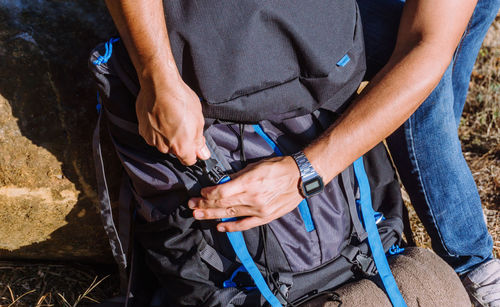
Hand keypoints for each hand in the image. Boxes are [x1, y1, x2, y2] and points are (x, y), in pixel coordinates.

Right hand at [136, 75, 209, 164]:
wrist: (159, 85)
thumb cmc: (180, 99)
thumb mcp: (198, 120)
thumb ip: (199, 141)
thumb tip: (203, 154)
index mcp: (181, 146)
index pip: (188, 160)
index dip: (193, 152)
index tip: (194, 144)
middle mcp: (164, 147)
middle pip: (175, 151)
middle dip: (180, 141)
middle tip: (183, 124)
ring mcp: (152, 139)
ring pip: (163, 143)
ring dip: (167, 134)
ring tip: (171, 117)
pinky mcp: (143, 130)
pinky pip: (153, 135)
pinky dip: (157, 128)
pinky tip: (161, 116)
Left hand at [187, 156, 302, 231]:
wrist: (300, 177)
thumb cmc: (279, 167)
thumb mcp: (256, 165)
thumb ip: (238, 175)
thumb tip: (222, 182)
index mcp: (249, 182)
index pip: (222, 192)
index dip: (208, 194)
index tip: (200, 192)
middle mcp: (252, 198)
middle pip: (222, 204)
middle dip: (204, 205)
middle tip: (191, 205)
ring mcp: (258, 210)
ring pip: (230, 215)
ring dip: (212, 215)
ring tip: (198, 215)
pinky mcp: (265, 217)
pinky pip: (244, 225)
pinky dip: (231, 227)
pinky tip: (219, 227)